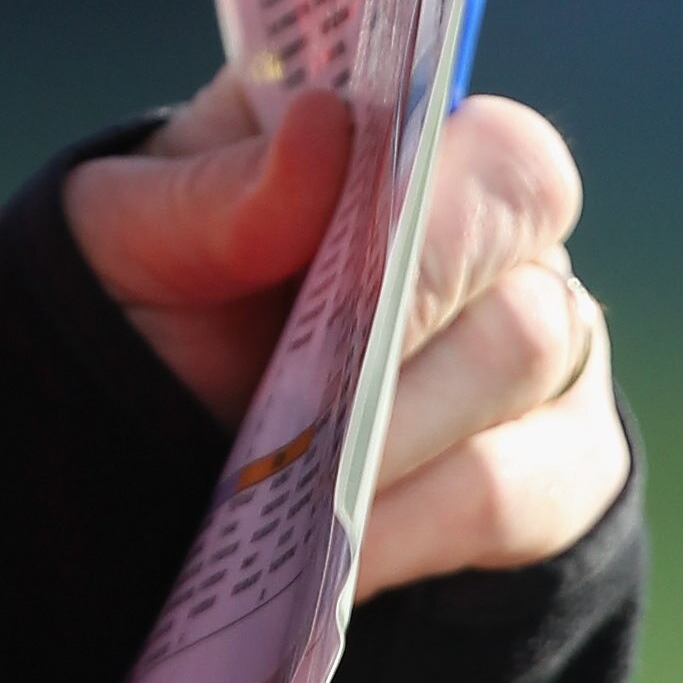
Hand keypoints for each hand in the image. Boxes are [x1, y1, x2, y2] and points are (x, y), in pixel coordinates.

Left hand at [63, 73, 627, 592]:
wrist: (135, 441)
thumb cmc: (151, 299)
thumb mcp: (133, 238)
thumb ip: (219, 191)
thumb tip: (320, 126)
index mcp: (405, 141)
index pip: (492, 148)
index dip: (437, 207)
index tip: (349, 263)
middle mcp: (498, 233)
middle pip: (527, 262)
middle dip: (412, 326)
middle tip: (321, 397)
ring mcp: (538, 346)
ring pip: (526, 368)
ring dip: (404, 431)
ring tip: (308, 482)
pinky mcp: (549, 465)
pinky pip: (523, 495)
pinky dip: (422, 524)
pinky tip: (346, 556)